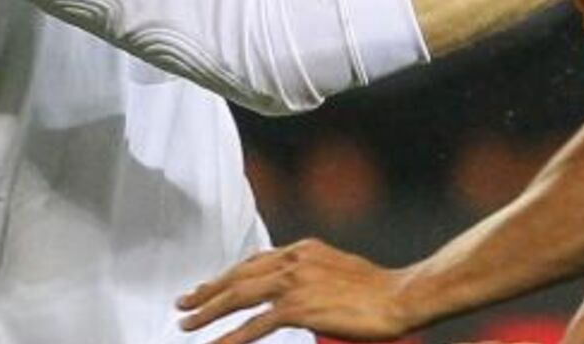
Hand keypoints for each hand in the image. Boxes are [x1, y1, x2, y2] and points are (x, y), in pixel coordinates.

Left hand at [178, 239, 416, 343]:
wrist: (399, 296)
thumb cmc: (377, 290)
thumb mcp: (338, 271)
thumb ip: (313, 277)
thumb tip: (296, 296)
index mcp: (303, 248)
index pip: (255, 262)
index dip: (228, 276)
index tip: (209, 287)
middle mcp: (295, 259)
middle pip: (240, 275)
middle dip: (208, 290)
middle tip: (184, 303)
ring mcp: (296, 281)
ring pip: (240, 295)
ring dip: (209, 311)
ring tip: (187, 324)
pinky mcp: (300, 306)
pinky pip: (256, 324)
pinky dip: (232, 336)